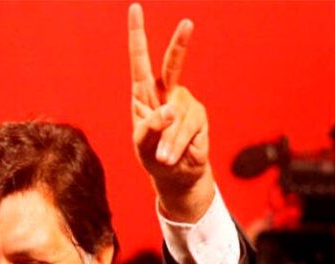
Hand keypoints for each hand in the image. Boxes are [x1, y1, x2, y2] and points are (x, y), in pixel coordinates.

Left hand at [128, 3, 213, 221]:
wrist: (175, 175)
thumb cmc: (152, 157)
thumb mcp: (142, 145)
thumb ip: (149, 128)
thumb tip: (170, 110)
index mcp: (143, 95)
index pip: (139, 61)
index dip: (137, 36)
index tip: (135, 9)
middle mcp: (165, 93)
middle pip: (172, 65)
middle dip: (180, 44)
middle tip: (187, 23)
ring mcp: (184, 103)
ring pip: (177, 117)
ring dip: (169, 142)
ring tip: (164, 157)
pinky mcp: (199, 117)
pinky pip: (187, 129)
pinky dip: (178, 146)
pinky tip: (175, 156)